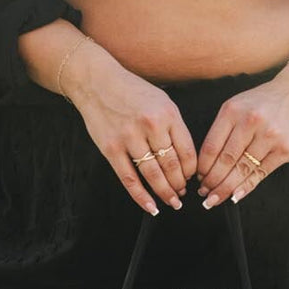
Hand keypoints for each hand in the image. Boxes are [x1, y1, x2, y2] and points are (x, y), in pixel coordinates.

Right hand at [63, 48, 196, 215]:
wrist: (97, 82)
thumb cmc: (131, 91)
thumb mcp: (161, 101)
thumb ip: (174, 126)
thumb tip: (185, 159)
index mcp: (168, 113)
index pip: (187, 151)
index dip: (191, 171)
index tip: (191, 179)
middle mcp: (151, 125)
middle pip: (172, 165)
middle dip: (180, 185)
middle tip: (182, 195)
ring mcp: (129, 137)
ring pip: (153, 174)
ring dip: (165, 192)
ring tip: (172, 201)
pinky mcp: (111, 148)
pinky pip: (129, 178)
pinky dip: (141, 196)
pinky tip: (151, 207)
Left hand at [195, 67, 288, 209]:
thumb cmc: (261, 103)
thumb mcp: (236, 107)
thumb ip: (222, 131)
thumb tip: (206, 165)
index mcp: (232, 111)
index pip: (212, 146)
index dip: (202, 167)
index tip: (198, 178)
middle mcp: (251, 122)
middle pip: (226, 160)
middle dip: (212, 182)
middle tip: (204, 194)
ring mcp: (270, 136)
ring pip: (242, 170)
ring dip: (226, 188)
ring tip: (215, 198)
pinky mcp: (285, 150)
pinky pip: (261, 173)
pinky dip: (246, 187)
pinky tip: (235, 195)